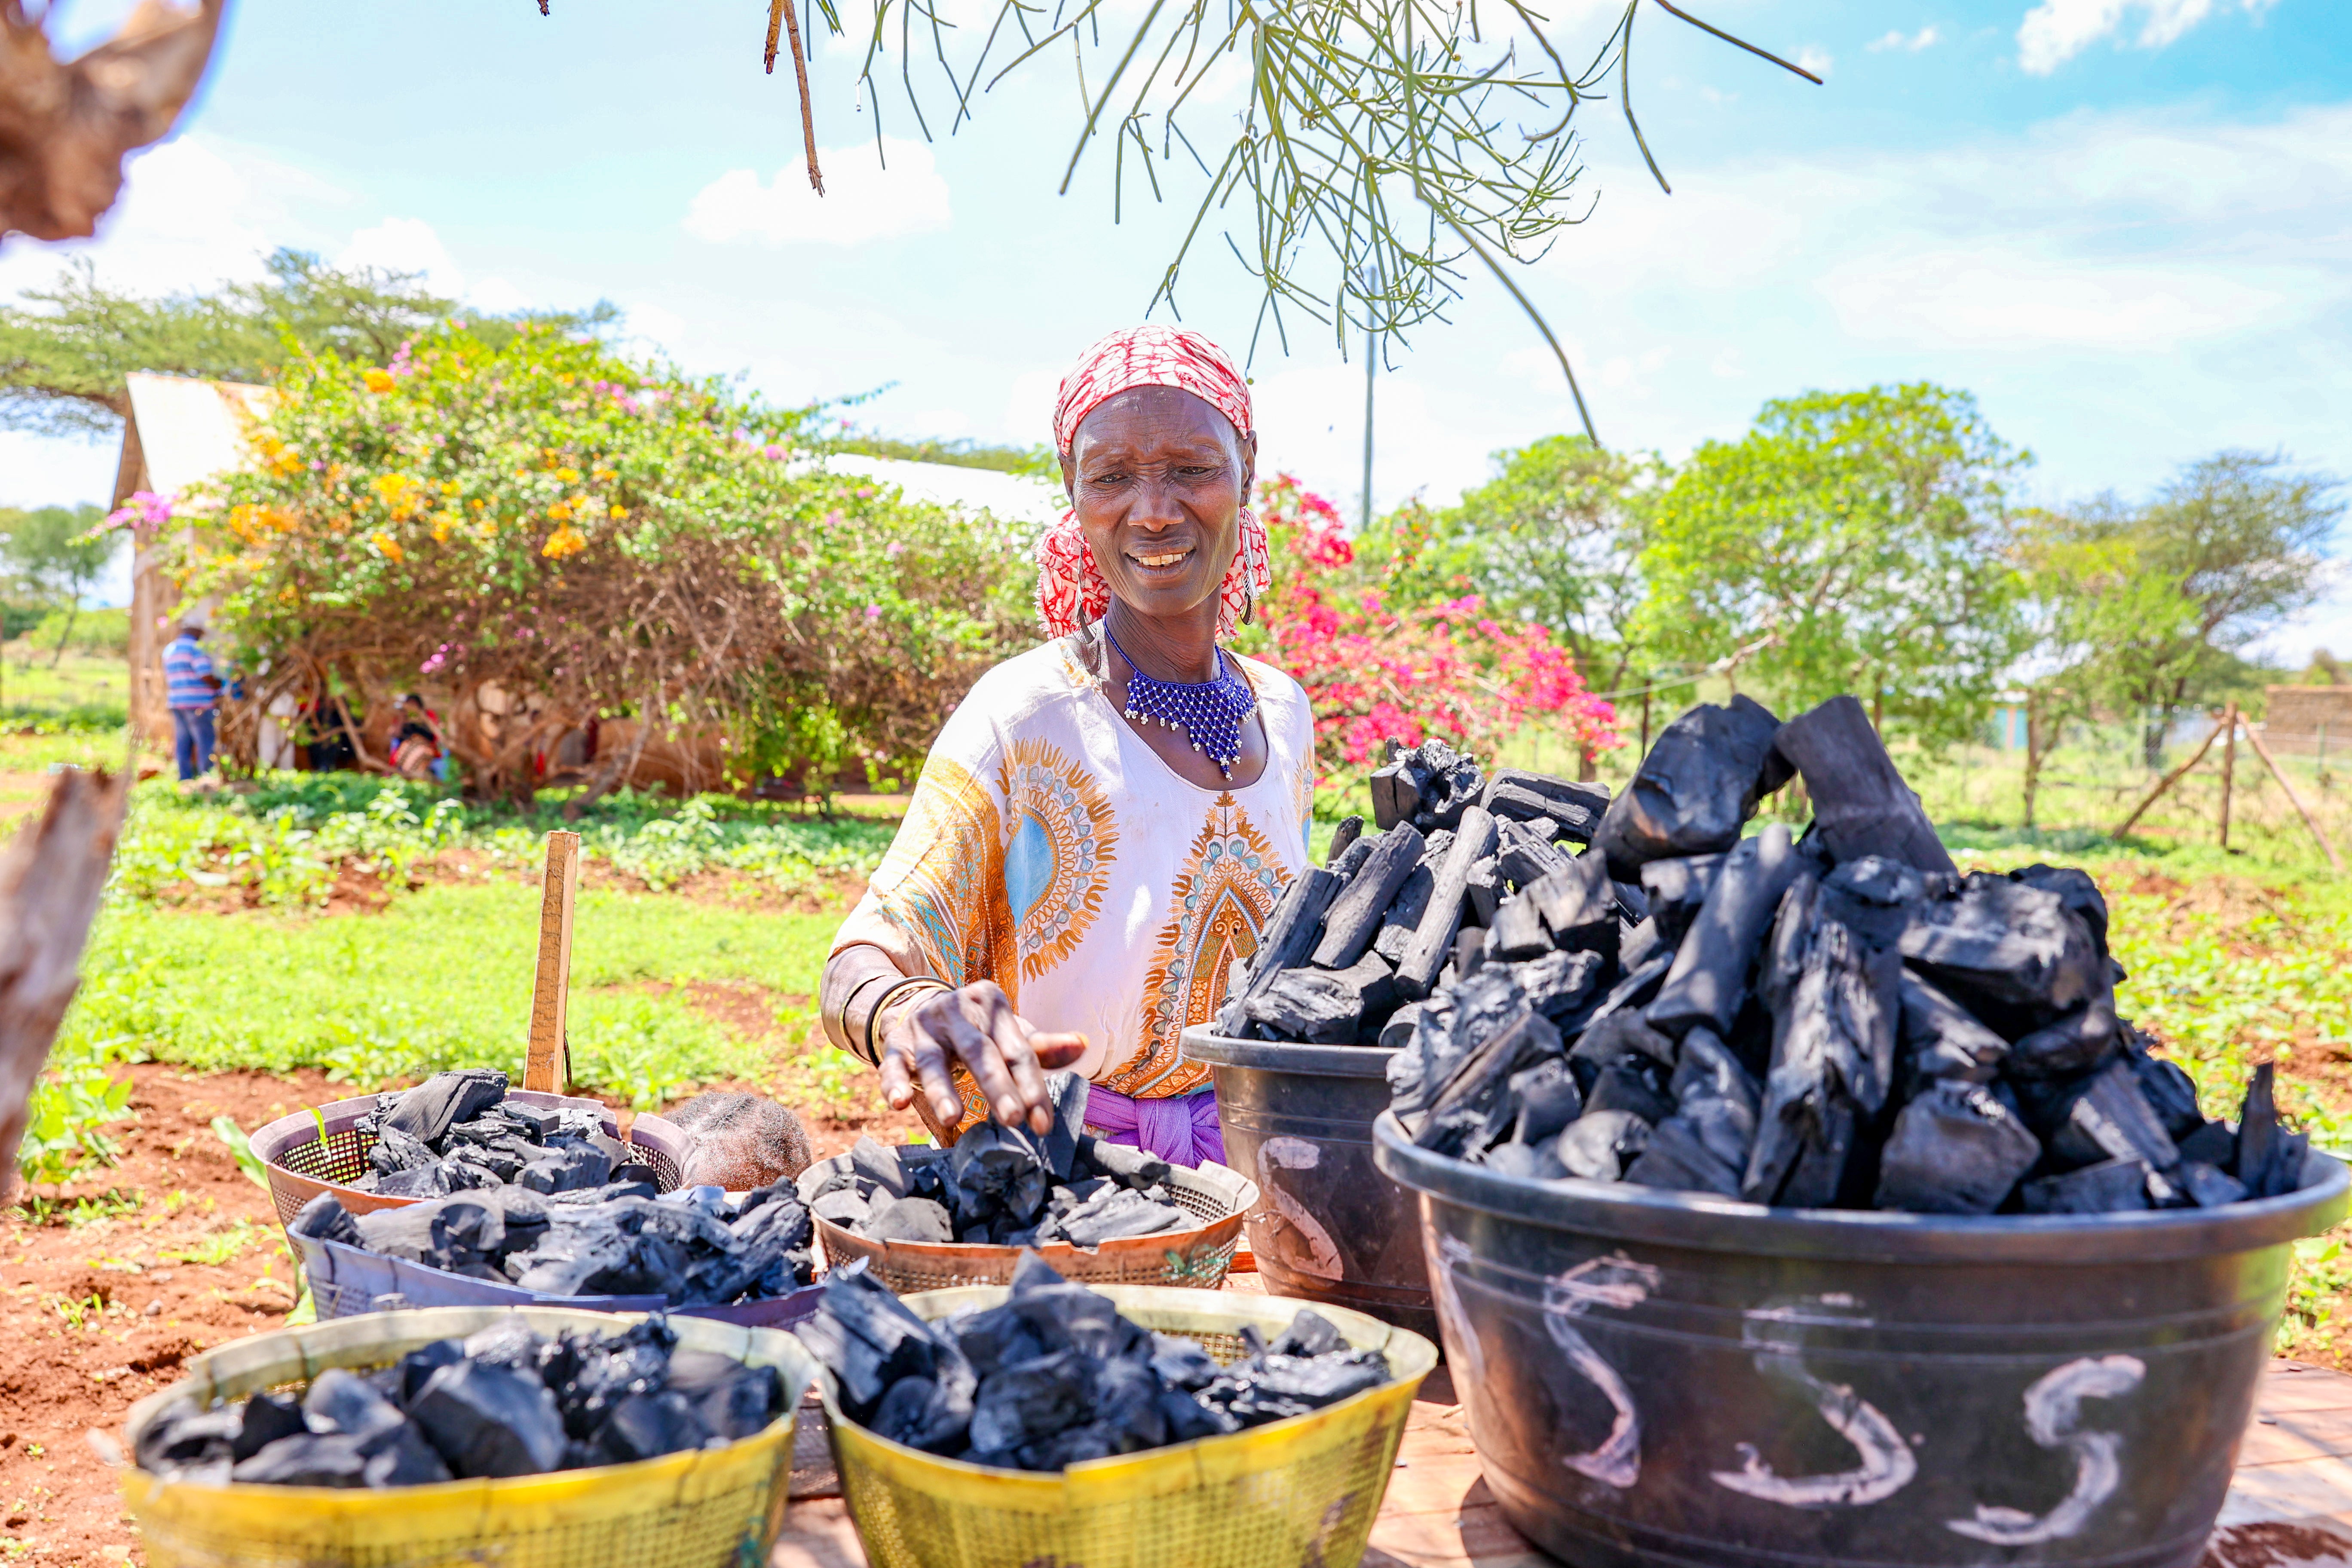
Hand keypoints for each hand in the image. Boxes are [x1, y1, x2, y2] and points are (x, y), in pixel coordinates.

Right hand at [877, 980, 1087, 1135]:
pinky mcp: (896, 1043)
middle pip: (980, 1051)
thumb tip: (1082, 1045)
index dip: (1031, 1086)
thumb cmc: (978, 1029)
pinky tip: (899, 1104)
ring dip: (942, 1089)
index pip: (1017, 1049)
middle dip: (997, 1086)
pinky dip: (894, 1083)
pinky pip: (891, 1063)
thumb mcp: (1008, 1031)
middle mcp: (957, 1011)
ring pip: (933, 1059)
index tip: (1042, 1124)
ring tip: (953, 1118)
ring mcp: (924, 1027)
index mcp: (992, 1005)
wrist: (922, 1006)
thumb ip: (1041, 1045)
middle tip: (1012, 1118)